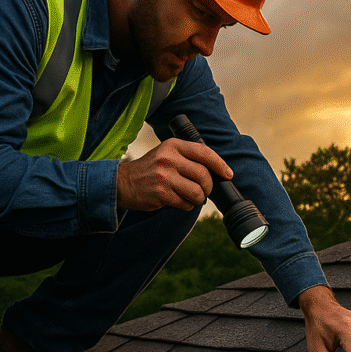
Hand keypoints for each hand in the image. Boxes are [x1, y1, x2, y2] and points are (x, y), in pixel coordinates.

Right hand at [117, 138, 232, 210]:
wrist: (123, 183)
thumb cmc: (150, 169)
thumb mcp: (166, 153)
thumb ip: (187, 157)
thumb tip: (216, 170)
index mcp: (173, 146)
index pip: (204, 153)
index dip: (220, 164)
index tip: (228, 174)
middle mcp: (169, 159)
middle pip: (204, 175)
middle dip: (208, 187)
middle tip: (204, 190)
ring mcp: (165, 177)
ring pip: (197, 192)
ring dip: (199, 199)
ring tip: (191, 197)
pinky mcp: (162, 194)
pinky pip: (186, 204)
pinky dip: (187, 205)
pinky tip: (179, 201)